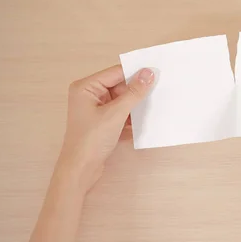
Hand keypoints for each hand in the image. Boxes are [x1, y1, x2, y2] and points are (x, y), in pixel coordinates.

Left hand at [56, 65, 154, 193]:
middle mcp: (89, 95)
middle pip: (120, 86)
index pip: (115, 73)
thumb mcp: (115, 114)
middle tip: (160, 89)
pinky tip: (146, 120)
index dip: (136, 72)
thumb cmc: (91, 140)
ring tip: (156, 104)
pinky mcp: (102, 122)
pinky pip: (121, 113)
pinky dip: (131, 116)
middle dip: (137, 90)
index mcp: (86, 87)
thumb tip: (149, 73)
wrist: (80, 170)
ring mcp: (96, 110)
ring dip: (136, 105)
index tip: (157, 71)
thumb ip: (134, 93)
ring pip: (122, 100)